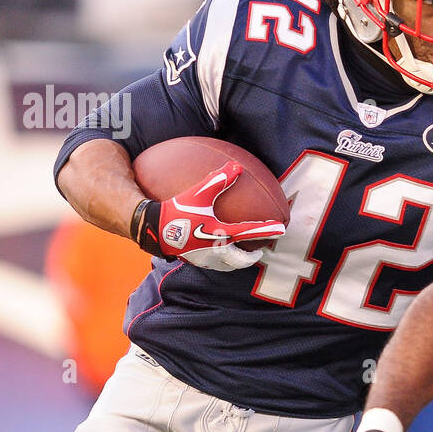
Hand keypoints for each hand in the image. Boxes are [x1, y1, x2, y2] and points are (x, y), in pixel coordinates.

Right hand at [133, 160, 286, 269]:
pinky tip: (212, 249)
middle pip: (240, 260)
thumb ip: (219, 180)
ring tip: (238, 253)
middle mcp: (215, 250)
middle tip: (259, 252)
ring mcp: (203, 258)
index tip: (281, 230)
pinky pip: (210, 262)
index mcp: (221, 235)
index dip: (267, 231)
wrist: (151, 229)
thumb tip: (236, 166)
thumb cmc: (175, 210)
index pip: (250, 232)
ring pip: (225, 265)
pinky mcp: (191, 260)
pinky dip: (218, 258)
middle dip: (251, 257)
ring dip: (235, 261)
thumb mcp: (199, 192)